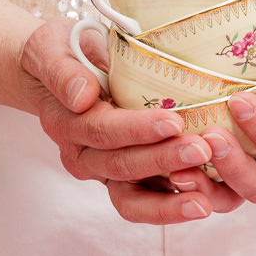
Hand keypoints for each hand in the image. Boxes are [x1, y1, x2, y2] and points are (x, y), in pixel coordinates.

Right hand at [16, 18, 231, 224]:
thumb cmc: (60, 53)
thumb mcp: (51, 49)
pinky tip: (204, 204)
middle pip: (122, 166)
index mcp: (66, 124)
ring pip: (132, 197)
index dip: (137, 129)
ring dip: (168, 202)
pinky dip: (171, 206)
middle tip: (202, 150)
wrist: (55, 72)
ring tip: (204, 203)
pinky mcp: (124, 179)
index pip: (102, 131)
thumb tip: (82, 96)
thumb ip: (63, 71)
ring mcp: (103, 171)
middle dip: (163, 160)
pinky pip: (145, 201)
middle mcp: (82, 155)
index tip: (173, 121)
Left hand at [171, 2, 255, 205]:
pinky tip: (167, 167)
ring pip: (234, 193)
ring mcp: (254, 159)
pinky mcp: (226, 152)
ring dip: (207, 185)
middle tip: (209, 137)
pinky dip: (192, 179)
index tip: (239, 101)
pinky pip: (210, 180)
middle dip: (235, 167)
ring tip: (179, 169)